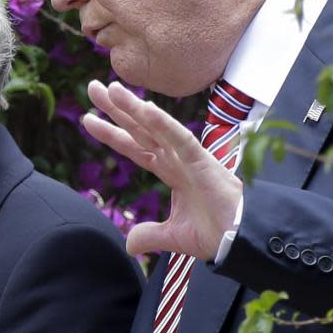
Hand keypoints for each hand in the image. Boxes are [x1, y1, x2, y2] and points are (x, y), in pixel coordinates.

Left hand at [82, 80, 241, 260]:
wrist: (244, 241)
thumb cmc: (218, 233)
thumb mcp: (174, 237)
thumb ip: (151, 236)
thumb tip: (129, 244)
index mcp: (170, 171)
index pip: (134, 148)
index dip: (112, 133)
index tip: (88, 118)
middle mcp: (176, 158)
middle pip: (139, 129)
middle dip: (116, 108)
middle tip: (93, 88)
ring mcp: (189, 157)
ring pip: (155, 127)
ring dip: (133, 107)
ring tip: (110, 89)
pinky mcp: (203, 162)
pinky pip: (180, 139)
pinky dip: (163, 123)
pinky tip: (145, 108)